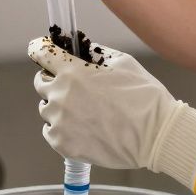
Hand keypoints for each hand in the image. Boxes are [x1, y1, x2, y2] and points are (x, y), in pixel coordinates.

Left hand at [28, 34, 195, 193]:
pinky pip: (51, 131)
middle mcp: (60, 95)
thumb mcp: (123, 62)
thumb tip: (82, 51)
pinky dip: (61, 127)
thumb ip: (95, 53)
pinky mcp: (63, 144)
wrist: (155, 135)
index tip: (41, 50)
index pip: (40, 53)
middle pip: (41, 82)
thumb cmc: (143, 97)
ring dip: (58, 105)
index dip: (40, 49)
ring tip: (84, 111)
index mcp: (72, 71)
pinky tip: (82, 127)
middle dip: (54, 79)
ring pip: (46, 108)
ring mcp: (59, 122)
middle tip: (75, 86)